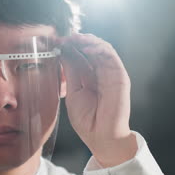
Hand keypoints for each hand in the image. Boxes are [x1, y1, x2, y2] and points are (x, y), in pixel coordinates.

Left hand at [59, 33, 137, 167]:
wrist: (101, 137)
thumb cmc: (88, 121)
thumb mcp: (73, 93)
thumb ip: (71, 72)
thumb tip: (63, 52)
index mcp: (89, 78)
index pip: (80, 57)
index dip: (68, 48)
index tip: (54, 43)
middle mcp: (100, 73)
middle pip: (90, 50)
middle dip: (76, 41)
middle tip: (62, 38)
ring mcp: (111, 74)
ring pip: (101, 49)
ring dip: (88, 40)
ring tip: (74, 38)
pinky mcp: (120, 76)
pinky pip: (111, 56)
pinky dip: (99, 48)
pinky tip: (87, 47)